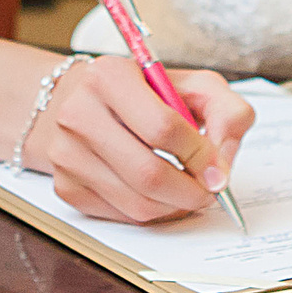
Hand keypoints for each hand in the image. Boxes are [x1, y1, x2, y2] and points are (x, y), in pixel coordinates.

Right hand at [30, 57, 253, 224]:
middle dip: (191, 192)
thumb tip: (223, 164)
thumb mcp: (191, 84)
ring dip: (174, 206)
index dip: (200, 155)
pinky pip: (120, 215)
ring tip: (187, 191)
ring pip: (136, 203)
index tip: (217, 167)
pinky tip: (158, 194)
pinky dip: (150, 212)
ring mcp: (67, 154)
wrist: (79, 101)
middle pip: (149, 174)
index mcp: (109, 77)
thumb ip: (226, 111)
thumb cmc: (141, 92)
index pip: (163, 127)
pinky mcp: (65, 186)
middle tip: (209, 191)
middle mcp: (79, 113)